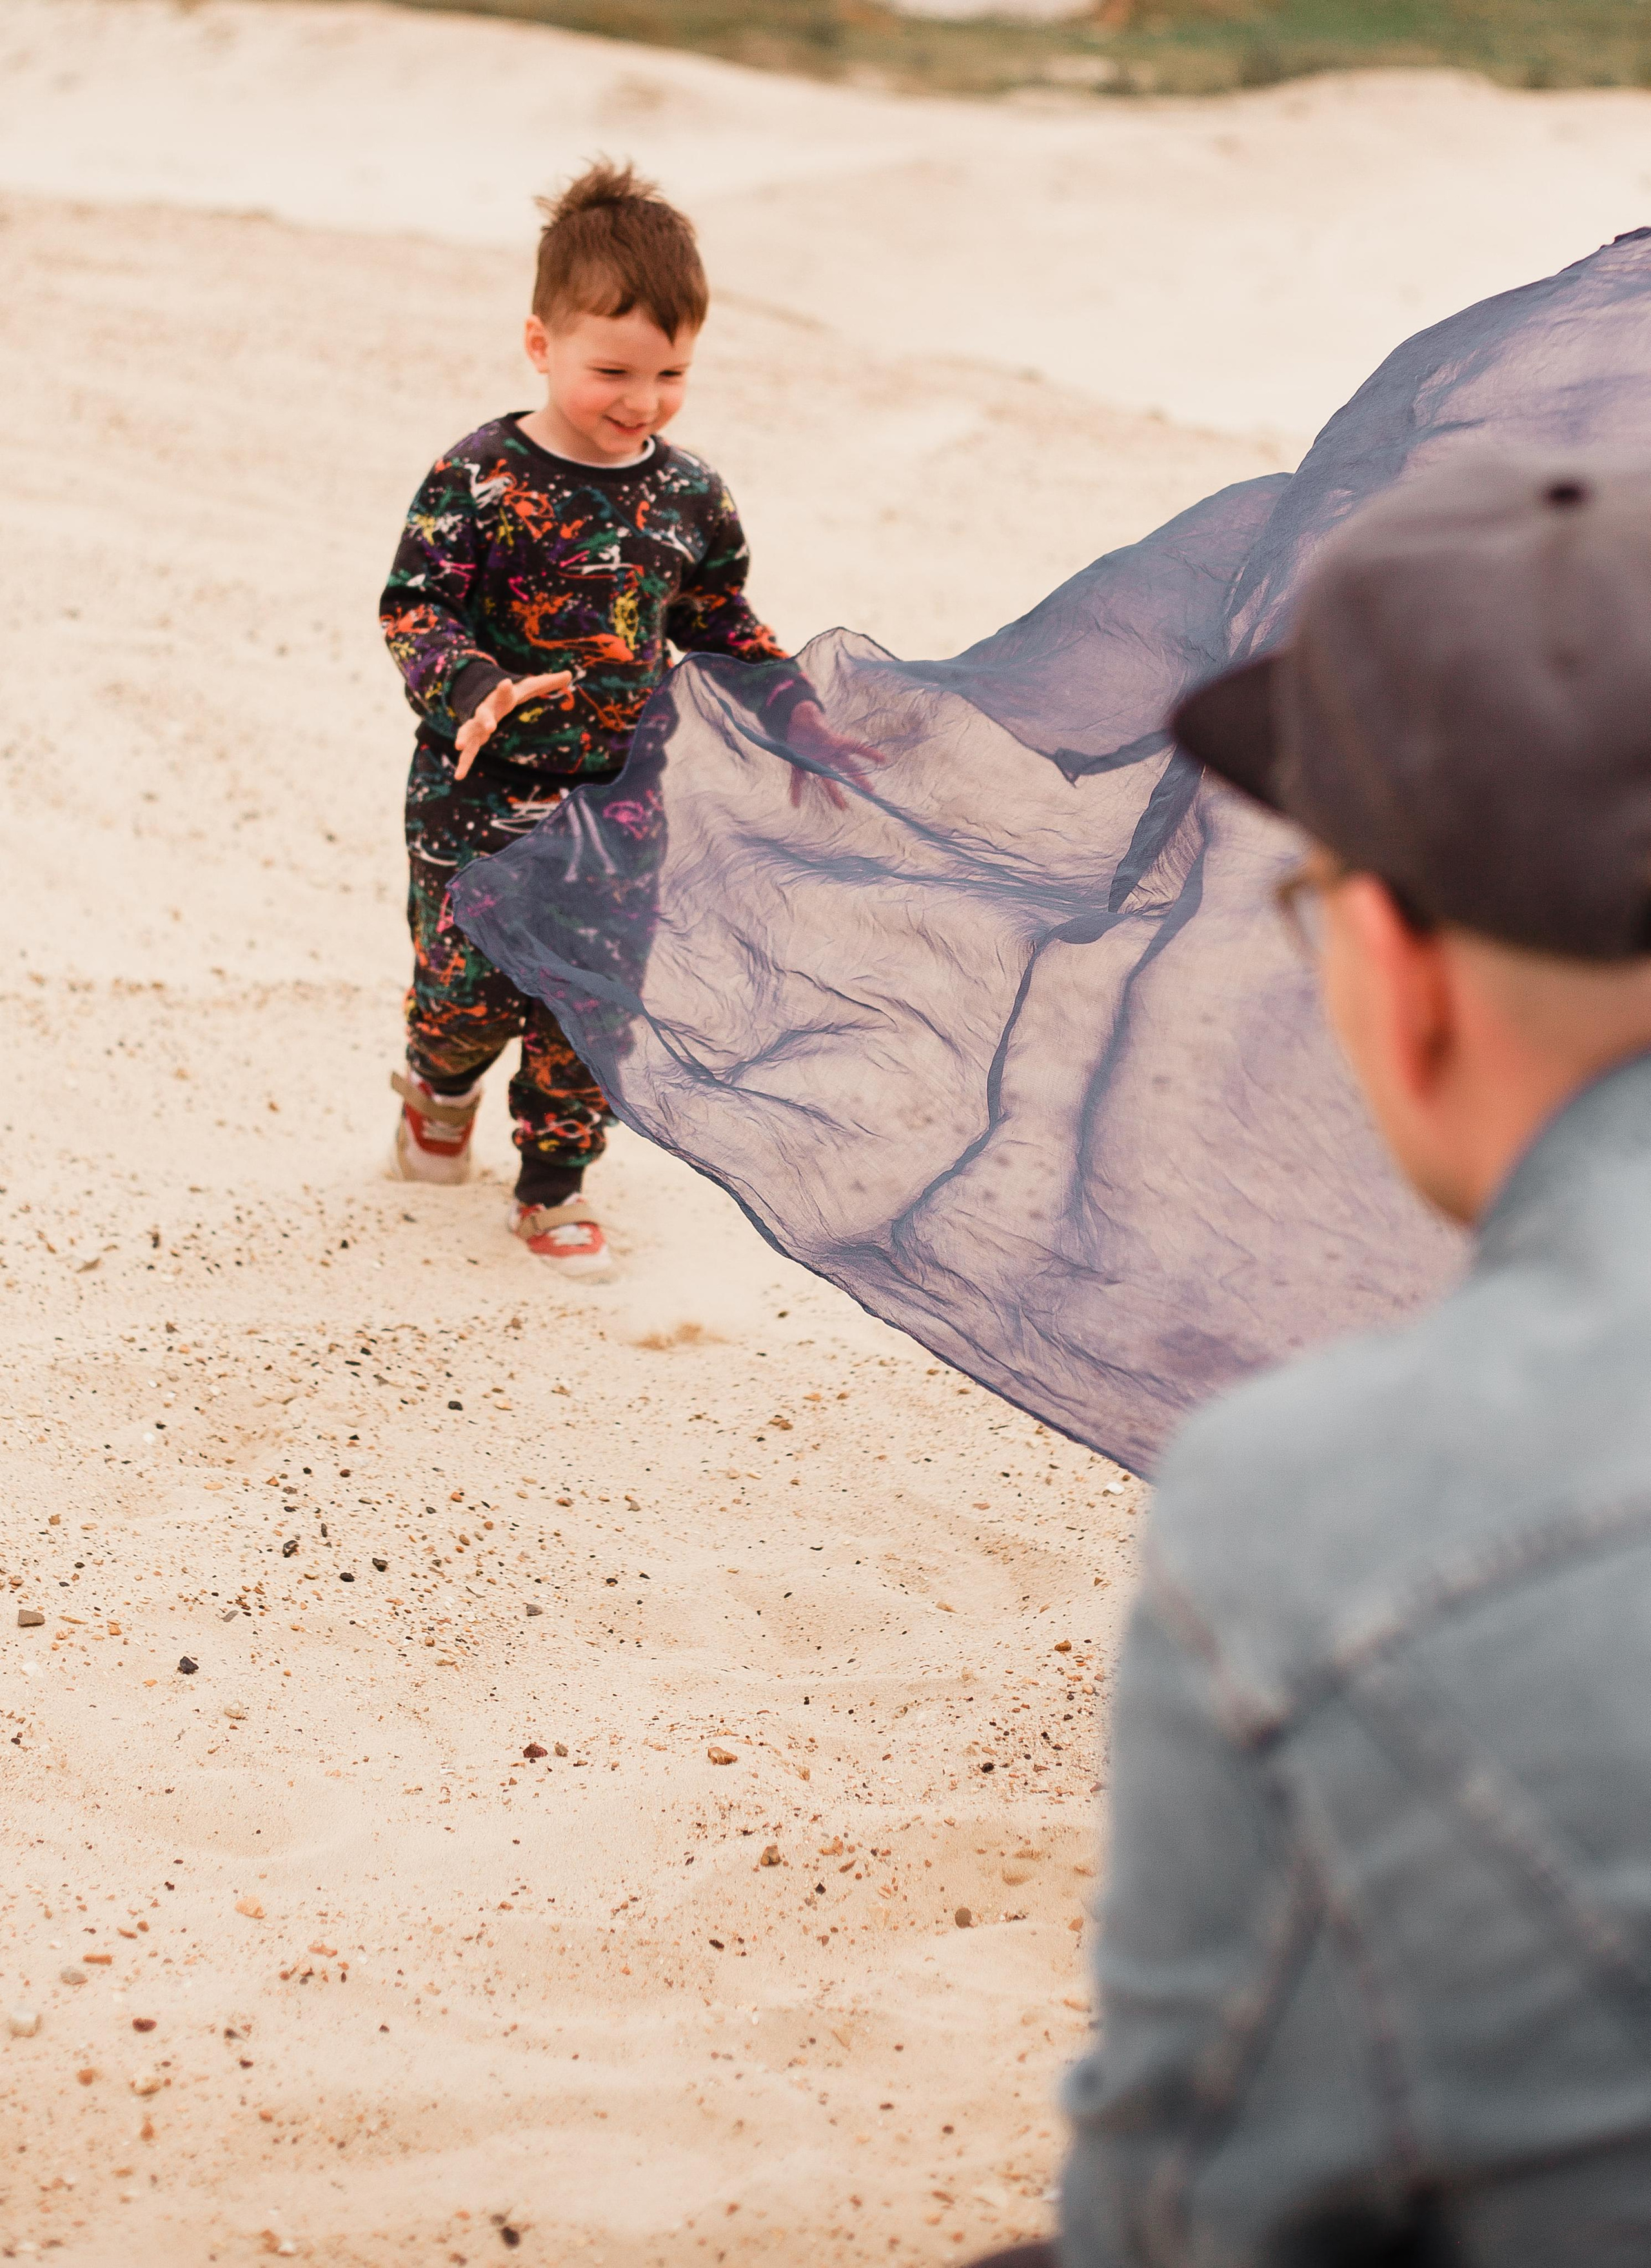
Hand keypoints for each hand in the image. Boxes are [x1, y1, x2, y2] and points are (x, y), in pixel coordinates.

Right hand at [454, 670, 572, 779]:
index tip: (506, 683)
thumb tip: (570, 674)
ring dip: (465, 739)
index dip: (505, 689)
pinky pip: (468, 752)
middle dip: (486, 720)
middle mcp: (485, 711)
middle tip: (490, 727)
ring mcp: (476, 725)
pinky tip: (458, 776)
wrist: (481, 696)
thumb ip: (547, 683)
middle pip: (484, 715)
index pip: (504, 693)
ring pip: (469, 732)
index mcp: (499, 699)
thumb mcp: (528, 687)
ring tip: (459, 746)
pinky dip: (463, 763)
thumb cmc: (508, 695)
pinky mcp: (472, 738)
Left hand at [784, 699, 885, 811]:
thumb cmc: (805, 714)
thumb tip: (822, 731)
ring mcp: (815, 761)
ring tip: (842, 807)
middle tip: (871, 791)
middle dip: (859, 779)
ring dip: (834, 793)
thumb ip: (816, 722)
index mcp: (833, 741)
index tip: (883, 760)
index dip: (868, 753)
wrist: (792, 718)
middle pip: (846, 768)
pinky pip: (799, 779)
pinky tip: (795, 803)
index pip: (854, 747)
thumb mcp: (810, 714)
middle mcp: (827, 754)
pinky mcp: (800, 764)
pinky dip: (797, 791)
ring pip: (826, 779)